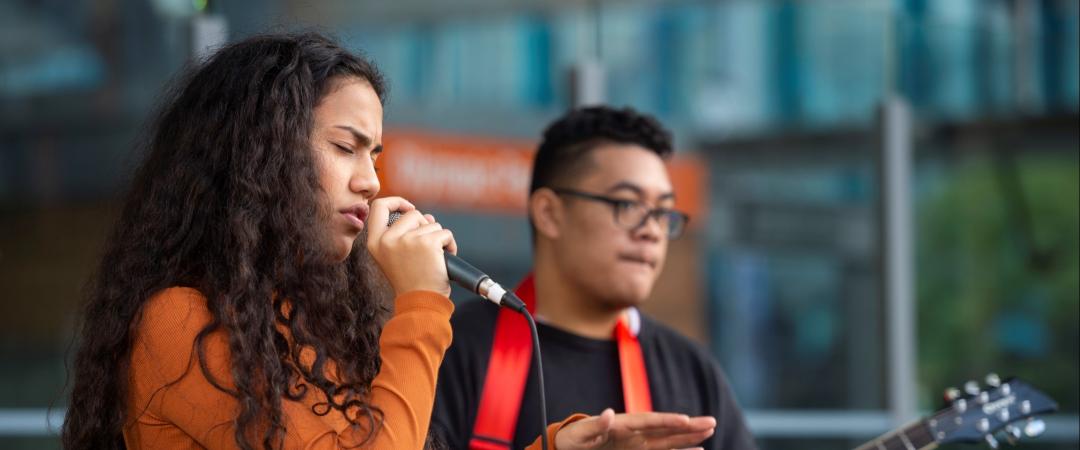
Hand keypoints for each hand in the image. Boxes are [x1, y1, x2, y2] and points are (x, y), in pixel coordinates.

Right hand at [366, 197, 457, 296]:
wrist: (420, 303)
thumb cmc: (411, 282)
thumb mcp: (396, 256)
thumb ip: (405, 234)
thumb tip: (427, 217)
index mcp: (375, 242)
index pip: (378, 206)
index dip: (396, 202)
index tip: (408, 207)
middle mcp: (388, 239)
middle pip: (413, 214)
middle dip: (425, 226)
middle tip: (426, 249)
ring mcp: (407, 240)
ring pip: (432, 224)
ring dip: (438, 238)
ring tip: (434, 259)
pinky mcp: (427, 243)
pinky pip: (445, 233)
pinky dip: (450, 245)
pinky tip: (444, 259)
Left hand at [554, 409, 714, 449]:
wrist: (571, 445)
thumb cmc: (575, 438)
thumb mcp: (582, 433)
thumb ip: (597, 425)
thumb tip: (608, 413)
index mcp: (623, 423)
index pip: (650, 421)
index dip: (667, 420)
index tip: (685, 419)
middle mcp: (636, 431)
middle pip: (667, 427)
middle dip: (689, 425)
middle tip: (711, 421)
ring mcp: (640, 442)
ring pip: (671, 439)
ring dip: (690, 436)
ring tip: (710, 429)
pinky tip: (697, 449)